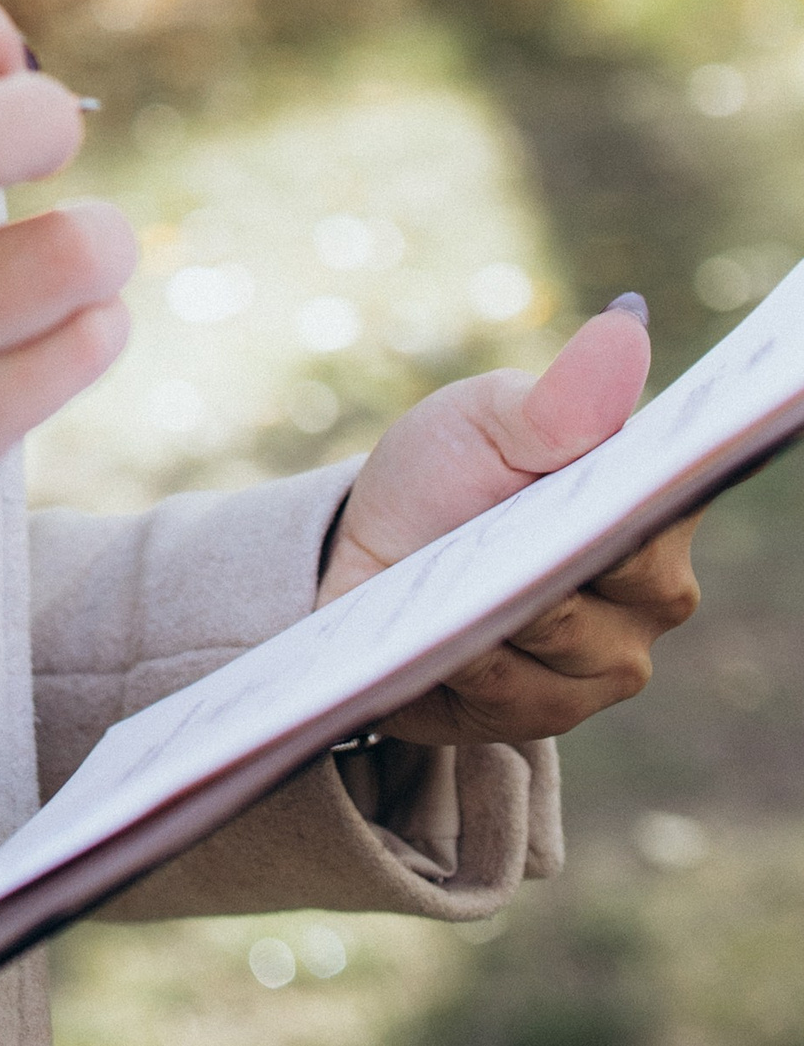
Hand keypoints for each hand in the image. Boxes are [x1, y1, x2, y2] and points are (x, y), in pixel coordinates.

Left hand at [318, 299, 701, 745]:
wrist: (371, 548)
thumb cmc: (450, 471)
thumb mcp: (487, 418)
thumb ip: (558, 397)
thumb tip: (625, 330)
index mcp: (652, 508)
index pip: (674, 498)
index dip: (660, 490)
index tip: (637, 481)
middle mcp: (649, 597)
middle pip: (628, 591)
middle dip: (566, 565)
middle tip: (517, 543)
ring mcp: (599, 666)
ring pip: (569, 653)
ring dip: (506, 621)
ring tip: (454, 596)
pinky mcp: (535, 715)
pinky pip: (508, 700)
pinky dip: (466, 669)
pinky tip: (431, 647)